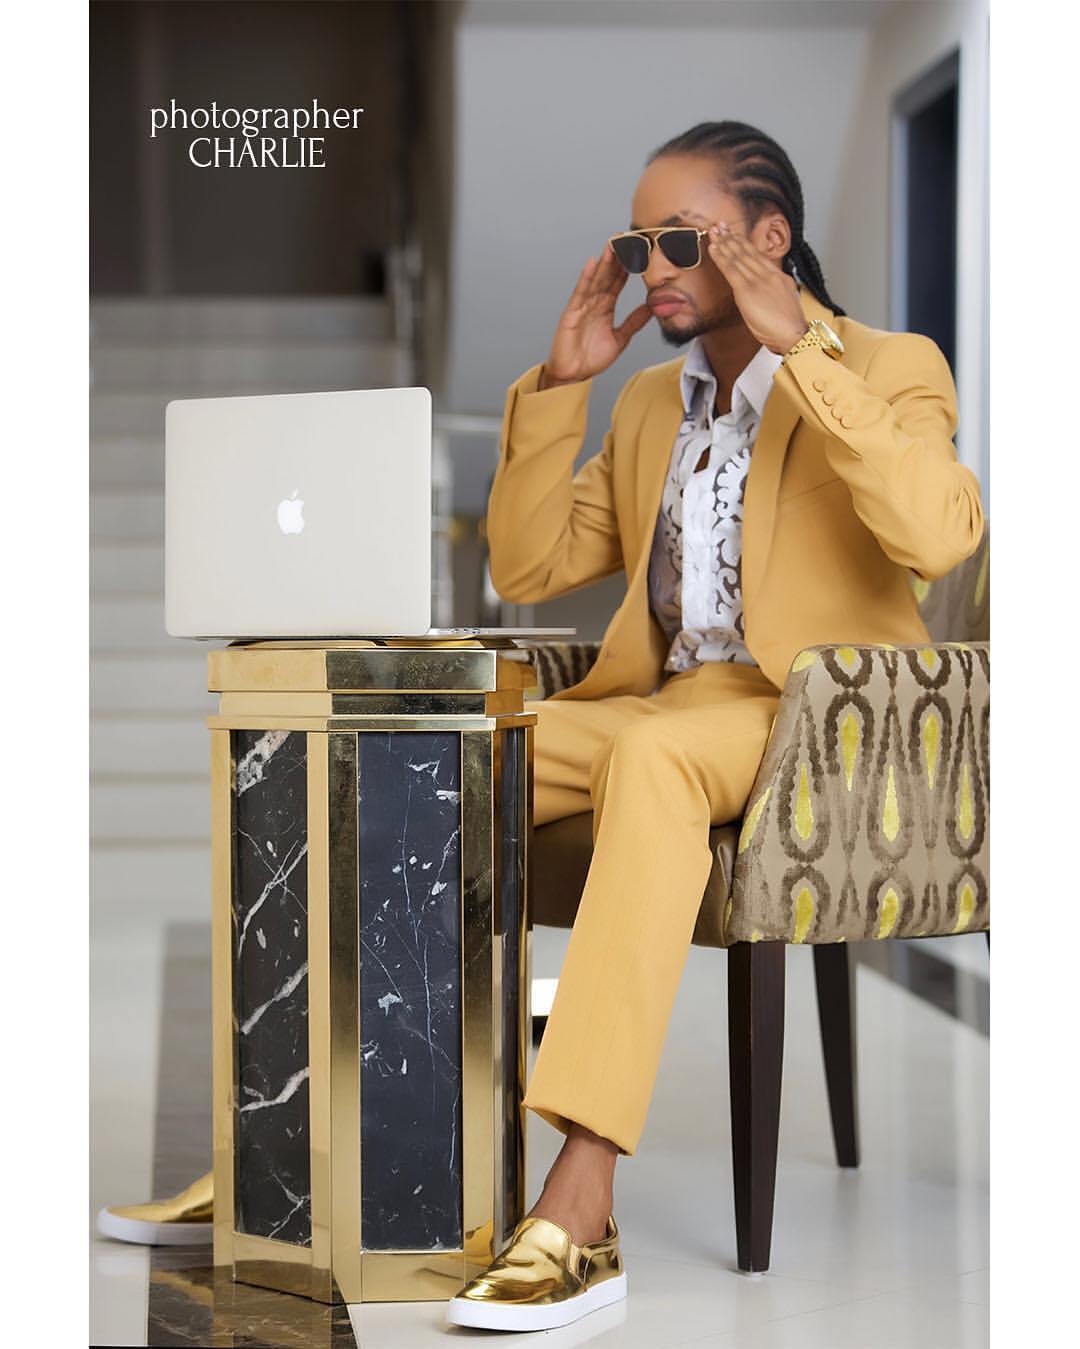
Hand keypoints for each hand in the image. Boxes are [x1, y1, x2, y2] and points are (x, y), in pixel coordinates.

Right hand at [539, 244, 651, 387]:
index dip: (630, 266)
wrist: (573, 376)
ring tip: (613, 244)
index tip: (642, 250)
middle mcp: (594, 302)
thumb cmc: (591, 359)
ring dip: (604, 261)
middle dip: (618, 257)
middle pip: (608, 275)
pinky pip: (580, 293)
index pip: (619, 281)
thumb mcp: (620, 339)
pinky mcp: (572, 314)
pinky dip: (586, 278)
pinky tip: (593, 263)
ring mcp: (582, 306)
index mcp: (606, 306)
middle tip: (629, 237)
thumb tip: (652, 308)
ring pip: (596, 279)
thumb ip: (634, 322)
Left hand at [705, 222, 807, 354]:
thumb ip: (772, 295)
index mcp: (778, 278)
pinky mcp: (747, 290)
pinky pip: (731, 269)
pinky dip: (721, 257)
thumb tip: (762, 295)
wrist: (793, 334)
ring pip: (738, 257)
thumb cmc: (788, 328)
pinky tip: (713, 248)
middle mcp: (768, 274)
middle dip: (731, 237)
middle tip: (720, 225)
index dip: (744, 244)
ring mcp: (758, 280)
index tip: (734, 234)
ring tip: (713, 231)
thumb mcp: (783, 305)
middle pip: (747, 252)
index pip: (758, 257)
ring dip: (724, 243)